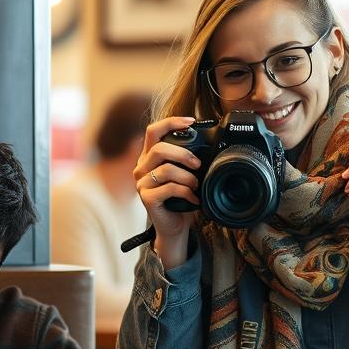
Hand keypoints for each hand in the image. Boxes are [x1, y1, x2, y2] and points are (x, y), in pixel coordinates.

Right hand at [133, 115, 200, 267]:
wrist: (174, 226)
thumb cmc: (180, 199)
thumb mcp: (183, 174)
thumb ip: (185, 159)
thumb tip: (207, 145)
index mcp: (149, 157)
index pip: (153, 131)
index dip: (171, 123)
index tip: (191, 121)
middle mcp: (141, 168)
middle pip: (159, 149)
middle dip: (183, 154)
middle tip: (198, 165)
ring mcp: (142, 183)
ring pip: (166, 170)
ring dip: (187, 177)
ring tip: (196, 185)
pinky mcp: (147, 198)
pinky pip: (169, 188)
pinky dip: (186, 192)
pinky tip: (193, 198)